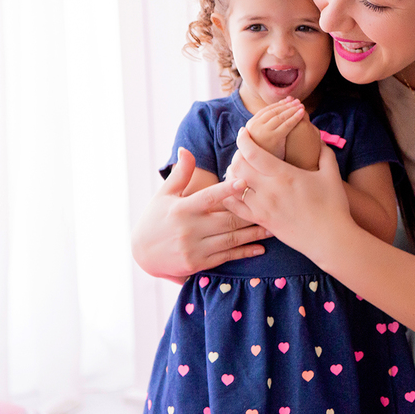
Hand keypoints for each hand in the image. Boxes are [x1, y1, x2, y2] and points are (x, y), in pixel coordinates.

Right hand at [131, 147, 272, 279]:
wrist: (141, 254)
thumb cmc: (155, 218)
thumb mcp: (165, 195)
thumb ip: (181, 173)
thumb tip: (186, 149)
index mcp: (182, 208)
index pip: (208, 197)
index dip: (226, 190)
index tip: (244, 181)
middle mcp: (188, 229)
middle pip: (227, 219)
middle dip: (251, 213)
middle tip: (272, 206)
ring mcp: (193, 248)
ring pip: (230, 239)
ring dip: (254, 234)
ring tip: (273, 227)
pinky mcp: (197, 264)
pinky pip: (226, 257)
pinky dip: (244, 253)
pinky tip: (260, 248)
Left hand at [223, 125, 353, 265]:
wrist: (329, 238)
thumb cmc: (333, 206)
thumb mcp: (331, 174)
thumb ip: (324, 153)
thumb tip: (318, 137)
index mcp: (284, 175)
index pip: (253, 153)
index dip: (244, 140)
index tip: (243, 133)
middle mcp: (269, 190)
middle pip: (238, 166)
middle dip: (237, 155)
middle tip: (243, 152)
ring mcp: (262, 207)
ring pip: (234, 186)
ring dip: (233, 174)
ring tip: (240, 169)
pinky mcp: (261, 221)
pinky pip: (235, 207)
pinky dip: (231, 196)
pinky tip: (236, 190)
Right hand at [244, 97, 305, 159]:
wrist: (264, 172)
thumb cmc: (266, 156)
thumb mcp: (261, 139)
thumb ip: (264, 127)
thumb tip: (274, 114)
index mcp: (249, 125)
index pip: (266, 110)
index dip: (278, 104)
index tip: (288, 100)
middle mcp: (253, 127)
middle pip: (273, 111)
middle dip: (286, 105)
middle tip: (297, 101)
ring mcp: (262, 132)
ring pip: (280, 116)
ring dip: (292, 109)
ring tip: (301, 105)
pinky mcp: (273, 137)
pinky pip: (287, 124)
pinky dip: (295, 117)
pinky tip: (302, 113)